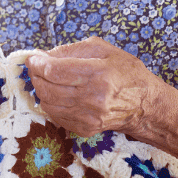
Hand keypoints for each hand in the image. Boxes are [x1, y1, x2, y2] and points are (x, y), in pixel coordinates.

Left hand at [25, 36, 163, 137]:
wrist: (145, 105)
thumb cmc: (125, 72)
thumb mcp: (102, 49)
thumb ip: (71, 50)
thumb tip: (43, 55)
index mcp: (97, 74)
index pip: (54, 71)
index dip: (37, 63)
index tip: (33, 58)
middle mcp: (92, 98)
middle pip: (47, 88)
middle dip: (36, 75)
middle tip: (36, 67)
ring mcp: (87, 117)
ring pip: (47, 103)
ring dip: (41, 89)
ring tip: (47, 79)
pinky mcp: (84, 129)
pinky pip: (55, 116)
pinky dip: (51, 103)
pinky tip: (58, 93)